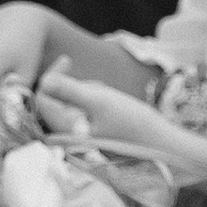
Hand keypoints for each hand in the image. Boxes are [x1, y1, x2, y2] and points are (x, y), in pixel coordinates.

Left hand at [40, 64, 206, 184]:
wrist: (164, 147)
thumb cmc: (134, 123)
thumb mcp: (101, 100)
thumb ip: (69, 90)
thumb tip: (44, 80)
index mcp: (66, 131)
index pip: (43, 99)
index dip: (52, 76)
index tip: (68, 60)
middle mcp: (70, 138)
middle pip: (58, 102)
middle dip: (76, 87)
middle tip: (99, 85)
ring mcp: (83, 138)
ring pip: (74, 105)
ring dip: (89, 94)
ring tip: (111, 97)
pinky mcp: (95, 137)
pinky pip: (86, 113)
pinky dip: (97, 103)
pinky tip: (115, 106)